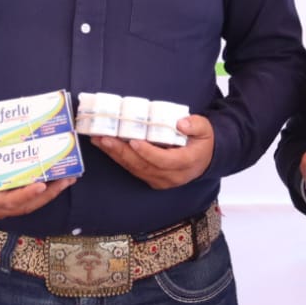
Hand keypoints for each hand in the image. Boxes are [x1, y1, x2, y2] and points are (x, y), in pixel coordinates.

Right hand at [0, 141, 75, 219]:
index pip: (8, 201)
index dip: (25, 195)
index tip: (41, 186)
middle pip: (27, 205)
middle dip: (48, 194)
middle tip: (66, 179)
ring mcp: (6, 206)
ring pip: (32, 203)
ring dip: (51, 193)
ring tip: (68, 179)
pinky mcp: (11, 201)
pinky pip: (30, 199)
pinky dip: (45, 191)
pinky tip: (57, 180)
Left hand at [91, 114, 214, 189]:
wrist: (205, 159)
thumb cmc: (202, 141)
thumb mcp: (206, 129)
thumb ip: (196, 125)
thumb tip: (181, 123)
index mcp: (186, 163)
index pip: (164, 160)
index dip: (147, 152)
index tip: (134, 141)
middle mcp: (171, 176)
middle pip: (143, 166)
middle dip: (122, 152)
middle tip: (105, 138)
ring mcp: (160, 181)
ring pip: (135, 169)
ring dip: (115, 155)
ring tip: (99, 140)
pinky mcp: (152, 180)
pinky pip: (133, 170)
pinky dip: (118, 158)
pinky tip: (106, 147)